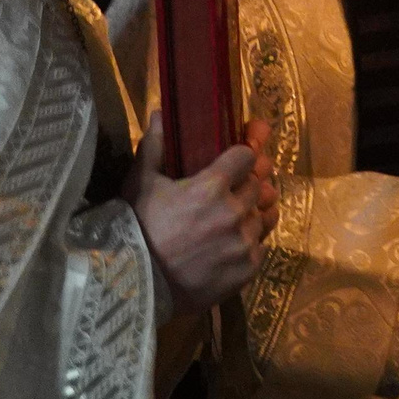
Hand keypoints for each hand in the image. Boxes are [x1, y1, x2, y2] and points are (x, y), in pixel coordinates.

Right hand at [129, 111, 278, 316]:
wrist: (133, 287)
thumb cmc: (134, 229)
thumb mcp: (140, 184)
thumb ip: (156, 146)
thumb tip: (161, 111)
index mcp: (211, 186)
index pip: (248, 156)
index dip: (242, 156)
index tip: (234, 162)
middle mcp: (234, 211)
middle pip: (259, 184)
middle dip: (247, 183)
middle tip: (230, 192)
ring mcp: (244, 241)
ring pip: (265, 214)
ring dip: (253, 212)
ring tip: (232, 218)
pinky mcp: (249, 267)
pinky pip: (262, 244)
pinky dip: (251, 241)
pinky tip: (231, 243)